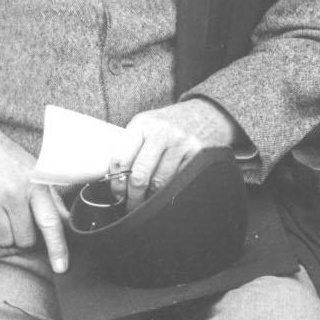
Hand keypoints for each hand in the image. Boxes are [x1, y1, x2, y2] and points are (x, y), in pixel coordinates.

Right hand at [0, 105, 69, 272]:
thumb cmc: (8, 160)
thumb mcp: (36, 173)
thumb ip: (51, 201)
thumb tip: (68, 224)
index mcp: (34, 185)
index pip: (50, 222)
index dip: (57, 248)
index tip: (61, 267)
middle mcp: (13, 192)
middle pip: (24, 239)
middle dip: (23, 235)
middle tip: (18, 217)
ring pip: (3, 241)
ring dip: (4, 235)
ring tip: (2, 213)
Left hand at [113, 99, 237, 199]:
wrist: (206, 113)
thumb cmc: (170, 124)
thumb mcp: (147, 125)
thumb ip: (131, 145)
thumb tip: (112, 178)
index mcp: (142, 124)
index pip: (121, 159)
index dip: (116, 182)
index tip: (116, 194)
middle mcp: (161, 132)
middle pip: (139, 176)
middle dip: (132, 197)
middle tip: (129, 207)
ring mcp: (180, 143)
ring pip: (159, 183)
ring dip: (150, 199)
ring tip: (144, 204)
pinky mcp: (197, 154)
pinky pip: (177, 182)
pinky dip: (167, 193)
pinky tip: (162, 196)